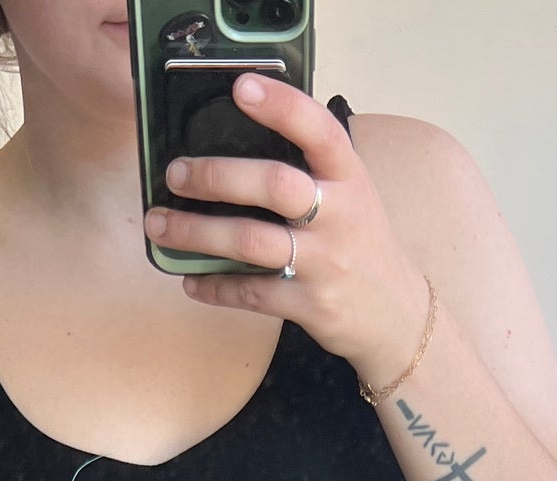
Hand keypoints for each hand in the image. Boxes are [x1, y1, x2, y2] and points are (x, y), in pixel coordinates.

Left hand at [146, 79, 430, 390]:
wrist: (396, 317)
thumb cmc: (361, 245)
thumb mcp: (352, 196)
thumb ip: (311, 169)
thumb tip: (239, 141)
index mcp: (349, 178)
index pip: (318, 130)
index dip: (281, 105)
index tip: (241, 87)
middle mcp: (338, 217)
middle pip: (274, 185)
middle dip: (217, 176)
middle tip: (176, 174)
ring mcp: (324, 264)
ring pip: (251, 243)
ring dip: (197, 234)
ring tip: (160, 226)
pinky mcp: (311, 305)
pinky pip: (252, 293)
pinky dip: (215, 287)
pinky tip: (191, 280)